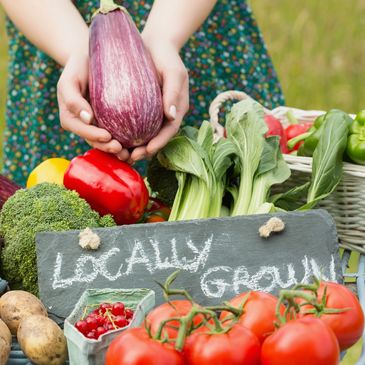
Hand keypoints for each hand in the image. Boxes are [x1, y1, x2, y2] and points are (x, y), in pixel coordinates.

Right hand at [57, 53, 128, 158]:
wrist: (91, 59)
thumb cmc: (78, 67)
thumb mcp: (70, 79)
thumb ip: (72, 99)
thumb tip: (88, 119)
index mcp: (72, 118)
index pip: (82, 131)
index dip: (94, 136)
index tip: (107, 137)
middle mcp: (85, 125)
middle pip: (95, 141)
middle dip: (107, 148)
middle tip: (121, 150)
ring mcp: (98, 125)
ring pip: (107, 142)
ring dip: (118, 151)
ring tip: (130, 154)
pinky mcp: (111, 122)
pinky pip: (118, 135)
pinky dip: (127, 143)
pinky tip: (139, 146)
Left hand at [129, 38, 188, 162]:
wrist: (156, 43)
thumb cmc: (166, 56)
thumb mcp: (173, 72)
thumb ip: (173, 93)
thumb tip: (170, 117)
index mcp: (177, 109)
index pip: (169, 131)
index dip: (159, 144)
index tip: (146, 152)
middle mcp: (166, 114)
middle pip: (157, 137)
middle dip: (145, 150)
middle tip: (129, 157)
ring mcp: (154, 111)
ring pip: (146, 134)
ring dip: (135, 146)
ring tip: (121, 154)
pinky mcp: (142, 107)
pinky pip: (136, 124)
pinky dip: (128, 133)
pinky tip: (116, 138)